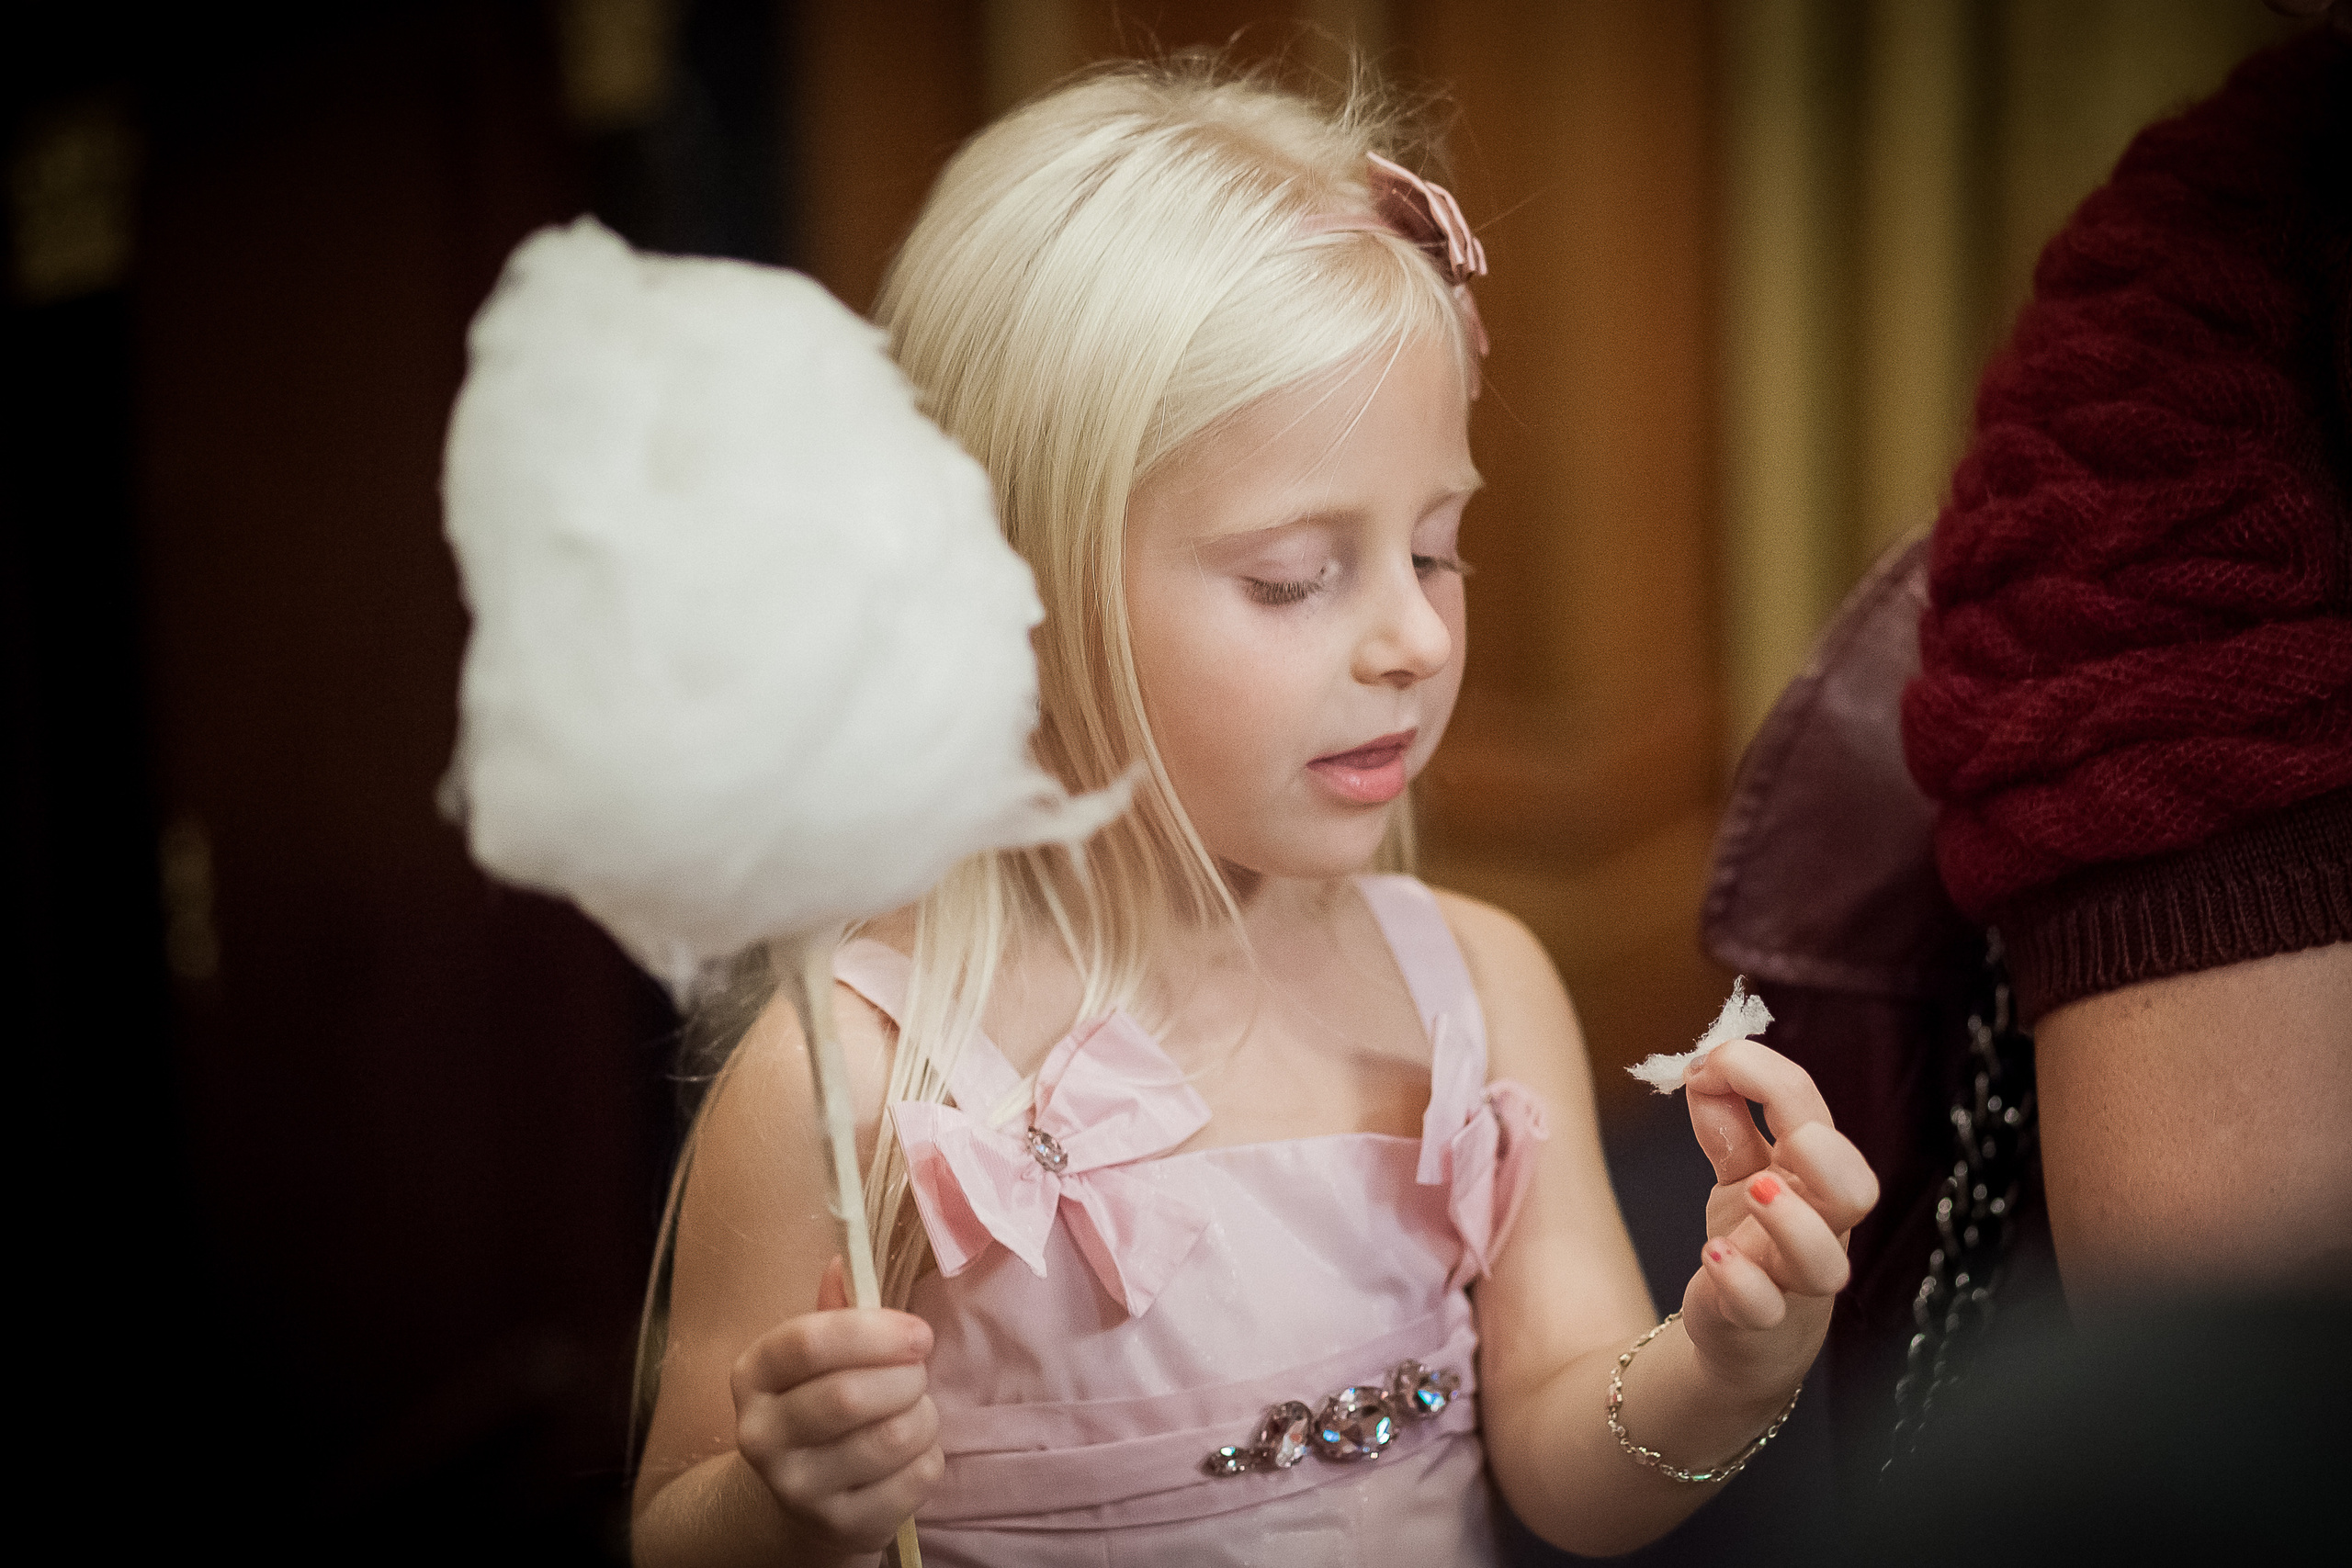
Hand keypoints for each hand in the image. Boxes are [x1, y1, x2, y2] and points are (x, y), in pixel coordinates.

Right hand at [731, 1256, 943, 1556]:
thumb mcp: (814, 1358)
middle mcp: (761, 1436)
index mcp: (752, 1376)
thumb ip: (836, 1311)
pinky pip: (915, 1478)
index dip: (874, 1331)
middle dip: (905, 1375)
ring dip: (922, 1414)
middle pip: (850, 1396)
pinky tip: (912, 1450)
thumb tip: (844, 1261)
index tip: (917, 1332)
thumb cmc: (819, 1406)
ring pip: (891, 1437)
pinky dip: (930, 1455)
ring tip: (914, 1408)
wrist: (800, 1501)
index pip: (807, 1343)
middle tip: (916, 1371)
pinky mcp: (841, 1526)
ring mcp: (797, 1489)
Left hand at [1678, 1039, 1878, 1400]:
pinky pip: (1764, 1308)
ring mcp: (1791, 1280)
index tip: (1707, 1064)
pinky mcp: (1757, 1322)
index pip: (1810, 1112)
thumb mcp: (1739, 1173)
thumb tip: (1706, 1067)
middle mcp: (1817, 1227)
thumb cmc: (1753, 1243)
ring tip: (1755, 1190)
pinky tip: (1714, 1256)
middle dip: (1826, 1154)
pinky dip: (1741, 1281)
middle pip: (1855, 1191)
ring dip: (1792, 1223)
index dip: (1761, 1073)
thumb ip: (1726, 1120)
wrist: (1738, 1334)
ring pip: (1822, 1262)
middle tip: (1788, 1136)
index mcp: (1814, 1177)